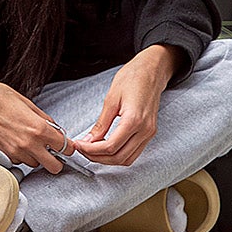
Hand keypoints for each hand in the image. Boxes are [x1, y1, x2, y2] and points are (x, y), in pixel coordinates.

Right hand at [0, 78, 68, 172]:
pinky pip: (18, 161)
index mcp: (38, 128)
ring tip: (27, 141)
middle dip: (56, 160)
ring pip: (35, 164)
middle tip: (52, 151)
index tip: (66, 146)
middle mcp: (28, 144)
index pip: (64, 147)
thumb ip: (43, 118)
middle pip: (54, 166)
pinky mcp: (2, 155)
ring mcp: (14, 153)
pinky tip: (14, 142)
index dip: (68, 147)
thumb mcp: (25, 101)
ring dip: (35, 156)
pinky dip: (20, 155)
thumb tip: (53, 128)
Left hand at [71, 47, 176, 166]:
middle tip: (82, 150)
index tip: (79, 146)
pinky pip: (134, 152)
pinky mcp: (149, 133)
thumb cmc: (133, 78)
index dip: (92, 150)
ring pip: (127, 159)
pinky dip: (119, 154)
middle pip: (118, 157)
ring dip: (108, 160)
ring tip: (92, 151)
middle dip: (97, 158)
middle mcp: (145, 130)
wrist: (151, 71)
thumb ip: (101, 123)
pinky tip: (106, 147)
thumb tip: (89, 140)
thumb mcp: (111, 99)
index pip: (110, 146)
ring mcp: (149, 133)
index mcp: (134, 120)